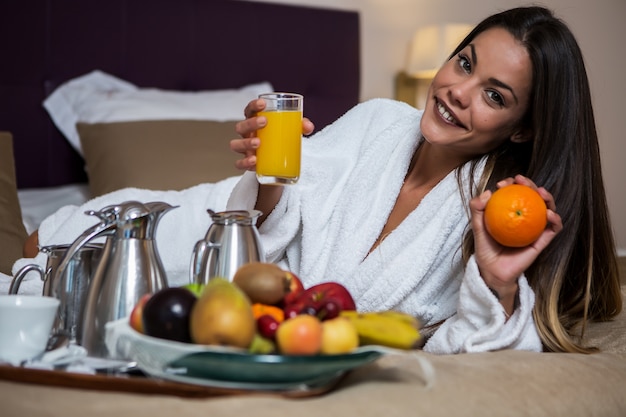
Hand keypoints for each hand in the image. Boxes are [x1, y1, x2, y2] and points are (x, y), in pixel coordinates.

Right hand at [229, 98, 314, 170]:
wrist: (278, 161)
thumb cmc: (281, 139)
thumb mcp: (291, 131)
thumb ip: (300, 126)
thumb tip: (308, 126)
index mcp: (254, 122)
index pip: (249, 110)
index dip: (253, 105)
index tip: (263, 103)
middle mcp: (246, 134)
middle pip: (241, 126)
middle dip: (251, 123)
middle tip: (264, 122)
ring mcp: (245, 149)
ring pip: (236, 144)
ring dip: (246, 143)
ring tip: (258, 143)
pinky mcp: (247, 163)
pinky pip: (239, 164)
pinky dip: (245, 163)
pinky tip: (254, 161)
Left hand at [470, 175, 561, 309]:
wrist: (493, 270)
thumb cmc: (485, 248)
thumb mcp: (477, 227)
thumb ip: (477, 210)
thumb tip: (487, 193)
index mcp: (510, 211)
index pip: (514, 193)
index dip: (511, 184)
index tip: (503, 183)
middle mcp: (524, 217)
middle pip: (532, 196)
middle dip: (530, 184)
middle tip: (521, 180)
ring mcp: (535, 228)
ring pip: (547, 208)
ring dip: (548, 197)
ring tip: (541, 192)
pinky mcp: (542, 241)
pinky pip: (553, 229)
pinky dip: (555, 219)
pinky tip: (549, 214)